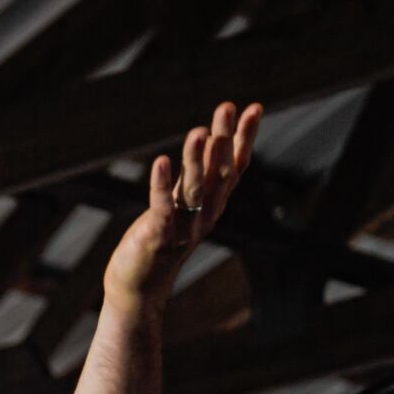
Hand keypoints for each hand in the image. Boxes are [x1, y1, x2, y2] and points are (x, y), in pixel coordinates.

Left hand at [103, 101, 262, 314]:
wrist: (138, 287)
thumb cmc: (160, 241)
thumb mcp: (183, 206)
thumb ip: (196, 177)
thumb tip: (207, 136)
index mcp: (212, 206)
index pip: (235, 167)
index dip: (245, 138)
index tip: (255, 108)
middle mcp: (204, 216)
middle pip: (220, 174)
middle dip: (224, 139)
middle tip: (227, 107)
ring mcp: (182, 228)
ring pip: (194, 189)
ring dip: (196, 160)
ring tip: (199, 130)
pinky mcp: (158, 237)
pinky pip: (162, 207)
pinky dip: (162, 185)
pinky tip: (161, 162)